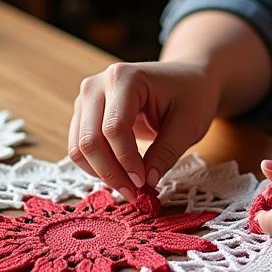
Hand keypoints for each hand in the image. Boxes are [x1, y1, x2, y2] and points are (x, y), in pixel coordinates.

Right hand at [67, 61, 220, 200]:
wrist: (187, 78)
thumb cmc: (192, 95)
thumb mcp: (189, 124)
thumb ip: (166, 152)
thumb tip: (147, 183)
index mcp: (125, 78)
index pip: (114, 128)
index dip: (126, 161)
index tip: (144, 183)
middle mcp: (98, 85)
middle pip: (90, 140)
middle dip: (111, 172)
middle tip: (135, 193)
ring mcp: (87, 98)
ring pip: (79, 147)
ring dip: (101, 173)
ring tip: (130, 187)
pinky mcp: (85, 113)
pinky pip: (80, 147)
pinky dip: (96, 167)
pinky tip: (120, 175)